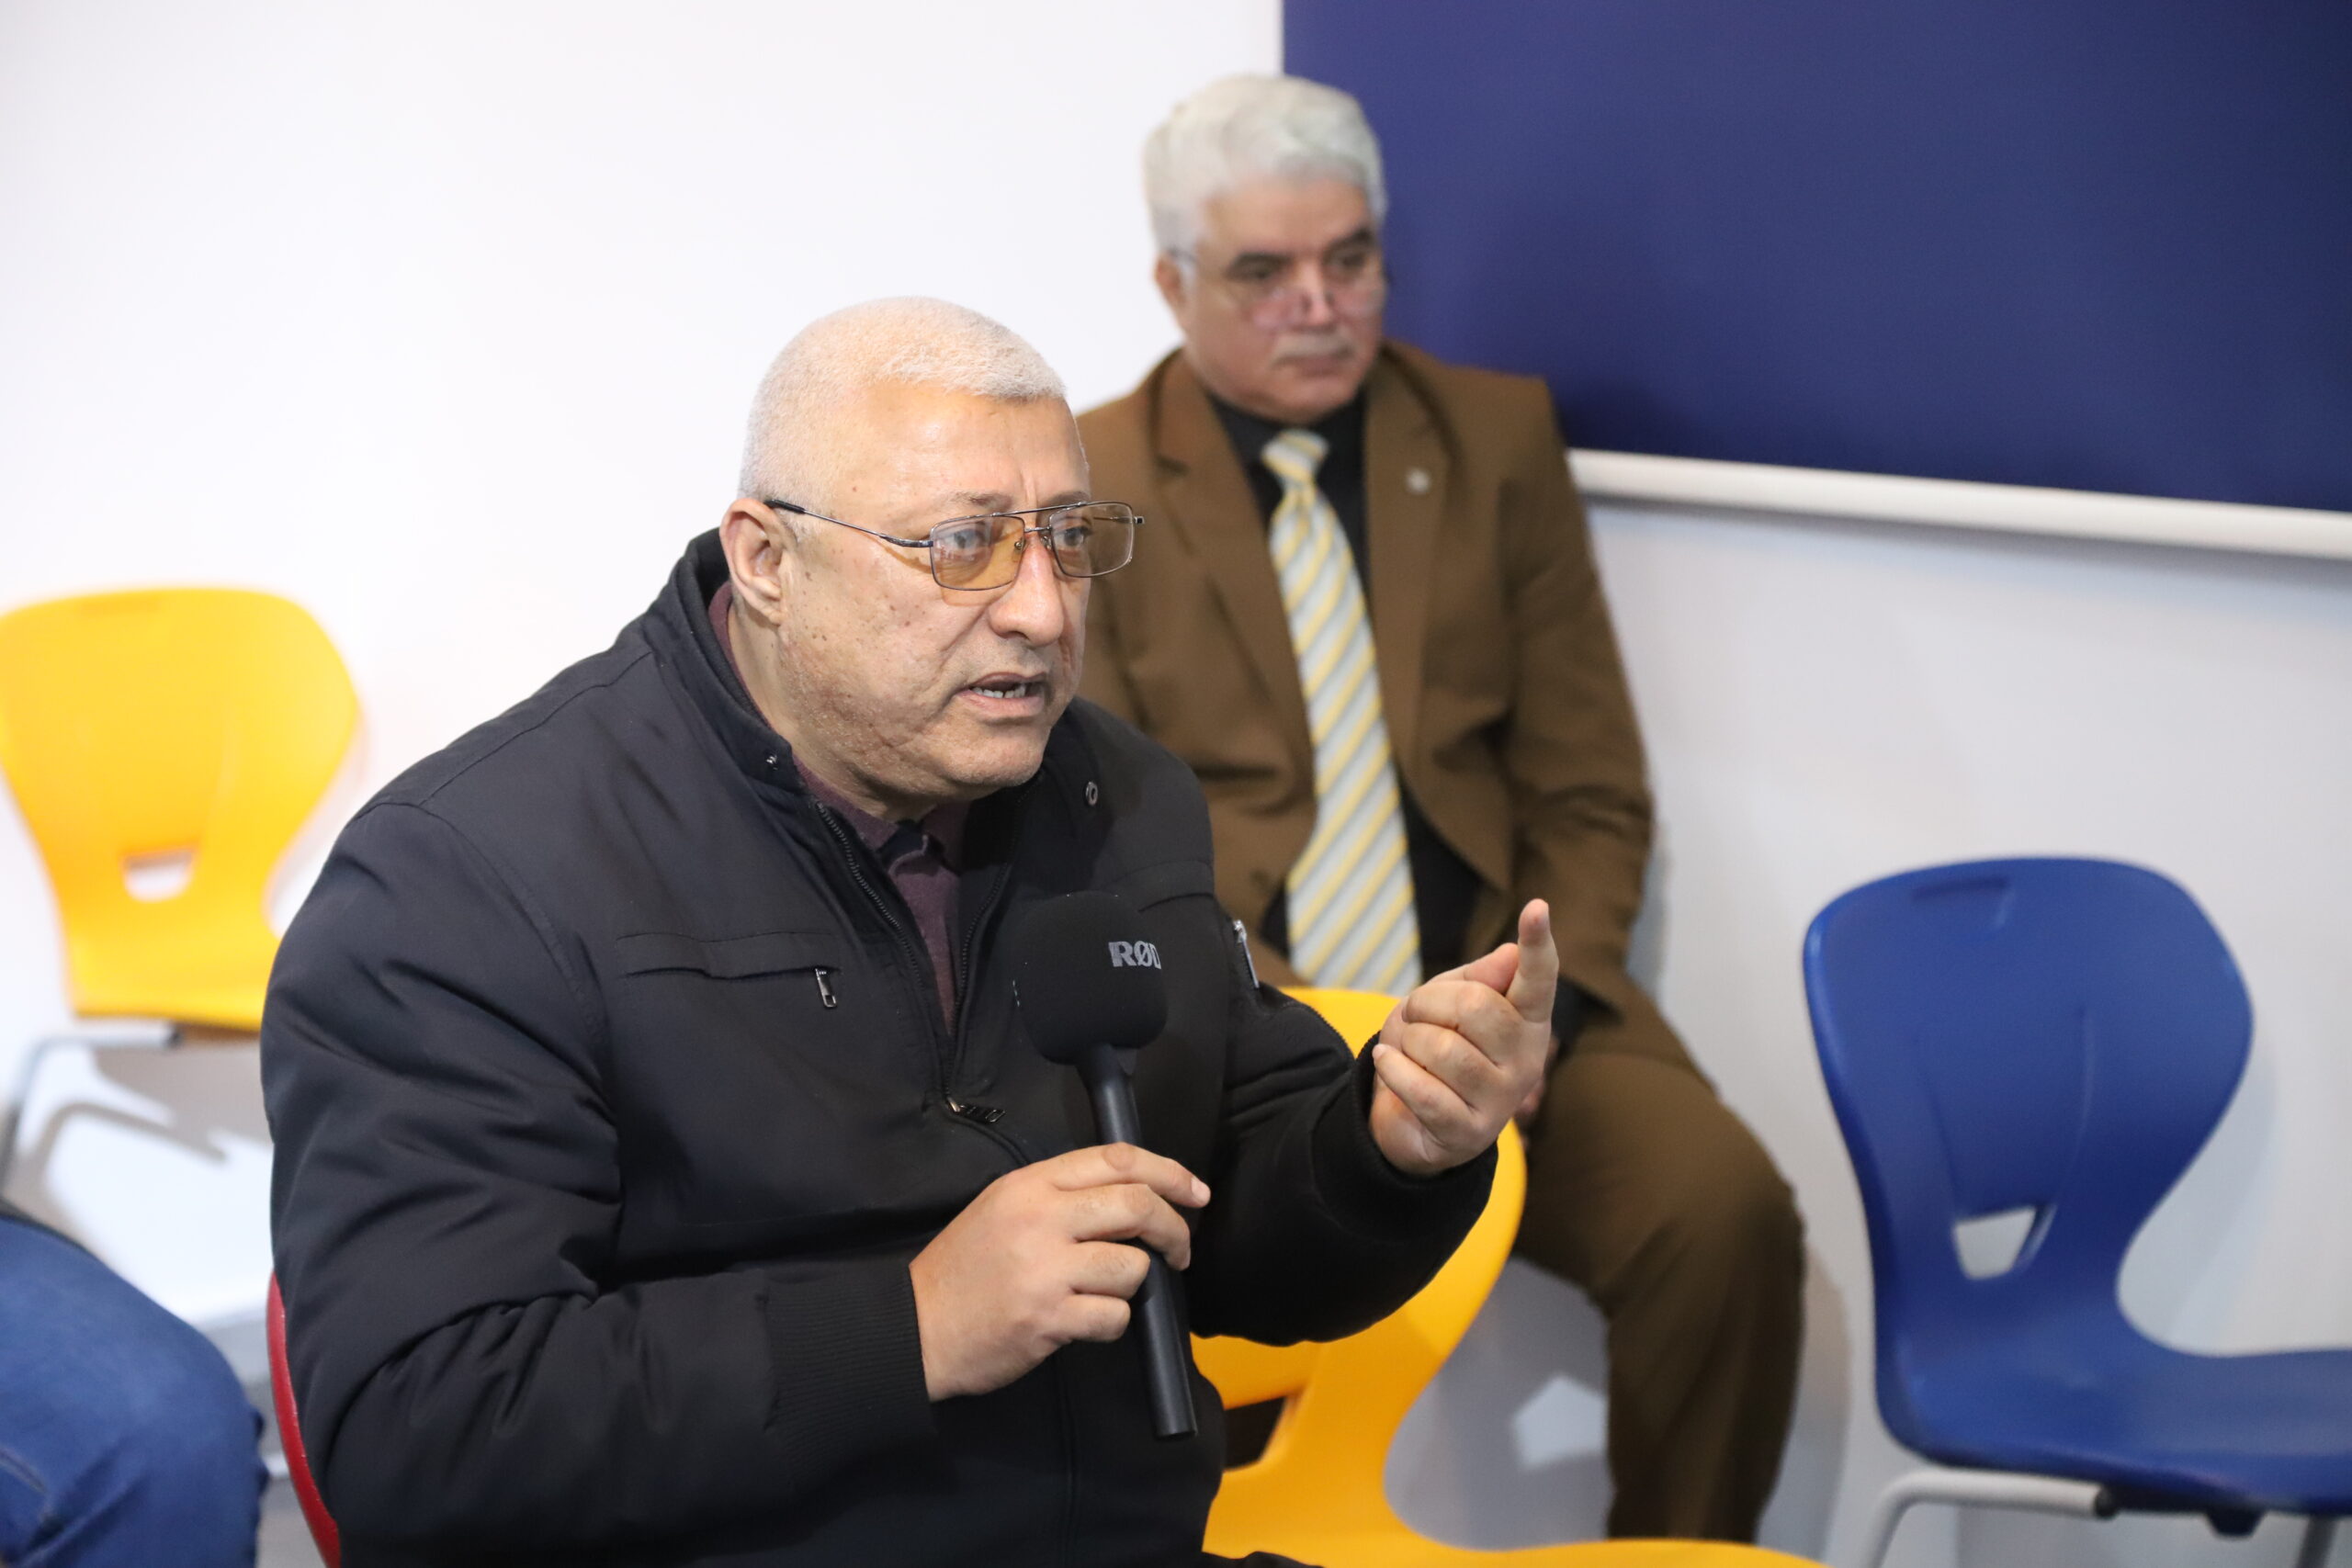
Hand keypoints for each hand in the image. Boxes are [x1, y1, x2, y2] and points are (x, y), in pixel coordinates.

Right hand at [909, 1143, 1209, 1400]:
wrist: (917, 1327)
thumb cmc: (965, 1270)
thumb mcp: (1003, 1208)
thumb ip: (1060, 1195)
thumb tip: (1134, 1197)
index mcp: (1030, 1185)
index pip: (1117, 1159)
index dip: (1169, 1172)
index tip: (1196, 1192)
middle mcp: (1040, 1218)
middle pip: (1137, 1206)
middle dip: (1173, 1229)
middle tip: (1180, 1251)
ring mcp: (1045, 1269)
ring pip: (1132, 1266)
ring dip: (1132, 1285)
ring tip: (1100, 1293)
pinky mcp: (1049, 1317)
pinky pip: (1115, 1315)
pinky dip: (1111, 1322)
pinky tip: (1083, 1322)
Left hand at [1369, 899, 1557, 1176]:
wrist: (1410, 1119)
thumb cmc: (1435, 1046)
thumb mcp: (1448, 1003)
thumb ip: (1477, 979)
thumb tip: (1511, 954)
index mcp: (1528, 1020)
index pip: (1537, 978)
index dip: (1537, 943)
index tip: (1536, 907)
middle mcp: (1526, 1060)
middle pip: (1474, 1007)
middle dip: (1427, 1003)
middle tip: (1414, 1016)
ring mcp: (1501, 1100)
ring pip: (1443, 1049)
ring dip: (1407, 1041)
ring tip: (1405, 1049)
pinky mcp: (1469, 1133)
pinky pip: (1424, 1090)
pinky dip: (1395, 1070)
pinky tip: (1388, 1062)